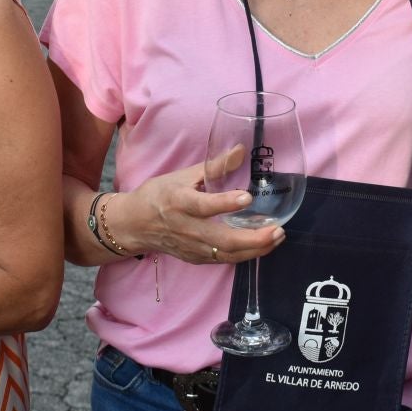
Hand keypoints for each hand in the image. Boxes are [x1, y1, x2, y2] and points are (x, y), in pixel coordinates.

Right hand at [113, 143, 282, 265]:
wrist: (134, 225)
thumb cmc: (158, 195)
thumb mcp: (182, 176)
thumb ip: (214, 166)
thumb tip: (241, 150)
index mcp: (179, 202)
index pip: (204, 206)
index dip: (226, 203)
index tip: (247, 197)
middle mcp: (186, 228)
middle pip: (222, 240)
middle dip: (253, 239)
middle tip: (277, 230)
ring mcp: (191, 247)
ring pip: (227, 255)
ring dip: (255, 249)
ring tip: (277, 237)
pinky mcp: (196, 258)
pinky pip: (224, 260)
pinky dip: (245, 255)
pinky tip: (262, 246)